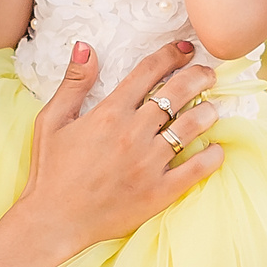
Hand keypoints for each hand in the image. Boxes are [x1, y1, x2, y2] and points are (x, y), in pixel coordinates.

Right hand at [15, 41, 224, 255]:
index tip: (186, 50)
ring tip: (212, 109)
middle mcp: (133, 133)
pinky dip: (212, 156)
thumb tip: (86, 46)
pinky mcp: (159, 191)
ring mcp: (149, 163)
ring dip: (208, 111)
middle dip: (200, 76)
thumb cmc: (51, 170)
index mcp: (109, 113)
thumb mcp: (51, 120)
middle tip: (209, 74)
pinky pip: (197, 168)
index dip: (172, 55)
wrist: (54, 220)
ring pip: (192, 126)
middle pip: (178, 92)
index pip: (149, 72)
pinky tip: (216, 149)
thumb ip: (73, 83)